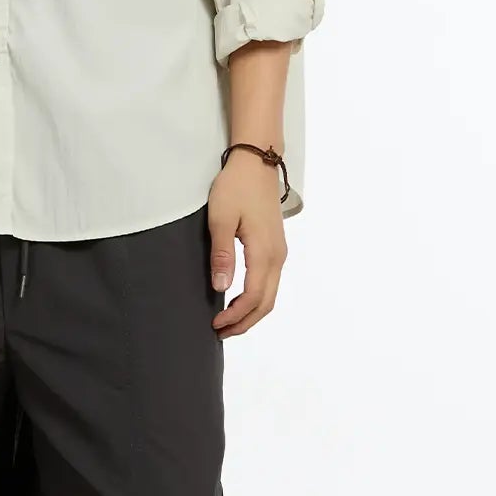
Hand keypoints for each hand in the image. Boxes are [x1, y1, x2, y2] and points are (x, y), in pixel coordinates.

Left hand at [208, 151, 286, 336]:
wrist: (257, 162)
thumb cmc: (236, 187)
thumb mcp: (220, 219)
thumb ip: (222, 255)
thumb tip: (222, 288)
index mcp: (264, 252)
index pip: (253, 297)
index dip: (236, 316)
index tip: (215, 324)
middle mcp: (277, 256)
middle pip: (266, 303)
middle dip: (245, 322)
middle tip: (221, 332)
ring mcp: (279, 252)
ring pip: (270, 294)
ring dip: (251, 312)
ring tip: (229, 321)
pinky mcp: (276, 246)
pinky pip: (270, 282)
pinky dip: (257, 298)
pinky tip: (240, 299)